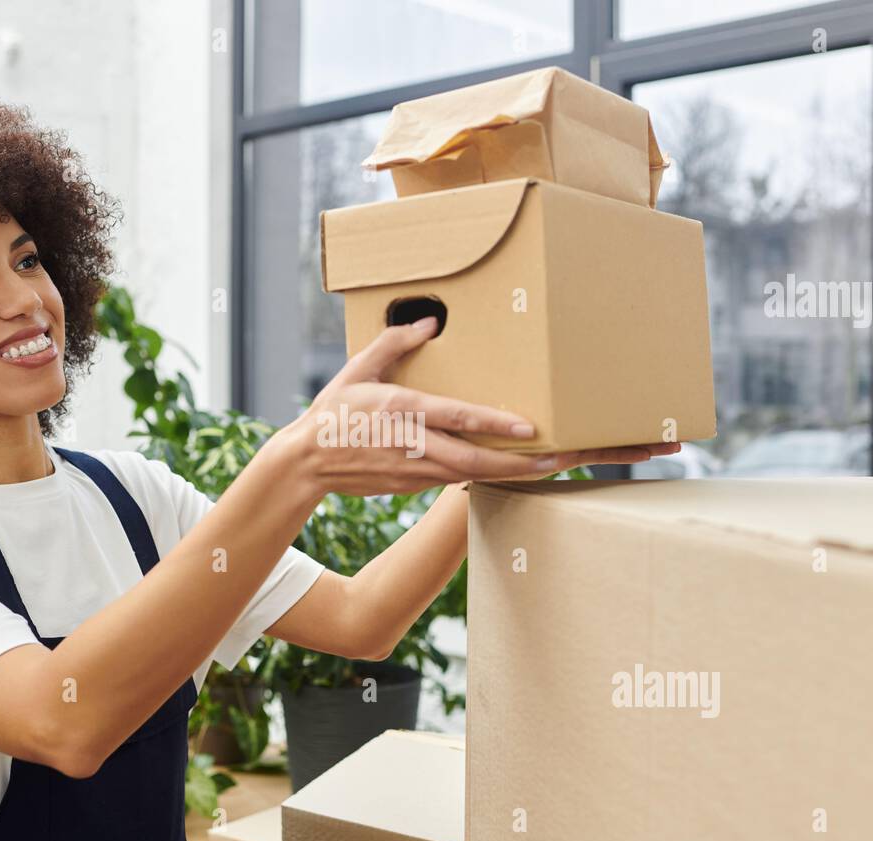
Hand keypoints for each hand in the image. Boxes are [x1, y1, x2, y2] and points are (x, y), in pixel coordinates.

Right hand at [276, 316, 671, 496]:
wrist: (306, 464)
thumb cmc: (334, 413)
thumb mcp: (358, 369)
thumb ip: (394, 342)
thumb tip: (430, 324)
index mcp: (403, 411)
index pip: (456, 418)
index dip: (494, 424)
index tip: (529, 427)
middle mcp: (415, 445)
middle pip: (479, 461)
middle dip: (525, 463)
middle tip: (567, 457)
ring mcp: (417, 471)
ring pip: (476, 476)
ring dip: (517, 472)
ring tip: (557, 463)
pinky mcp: (415, 486)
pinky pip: (461, 480)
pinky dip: (492, 475)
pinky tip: (519, 469)